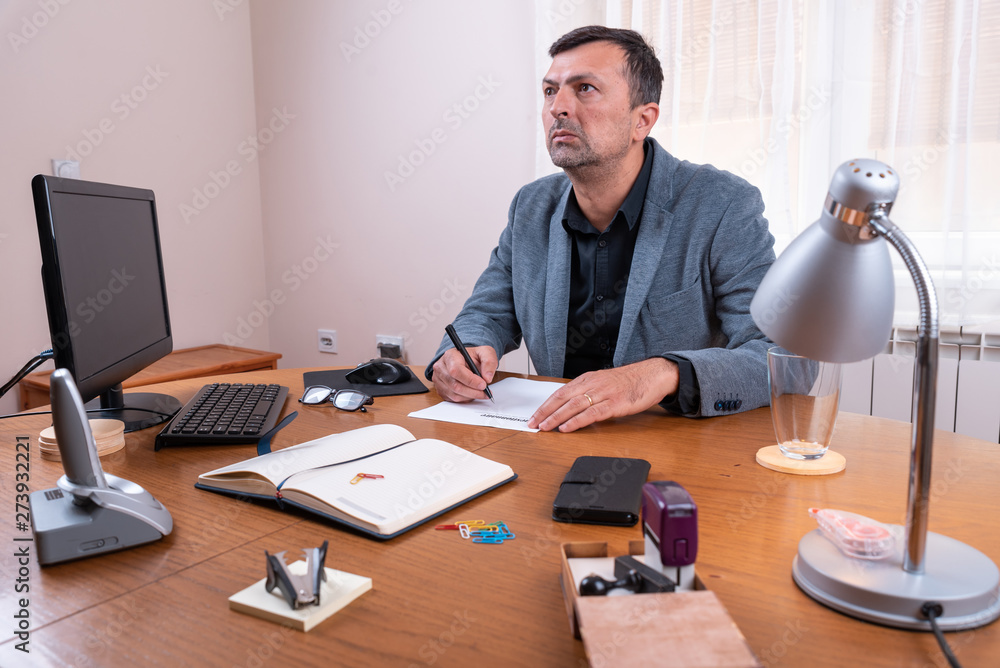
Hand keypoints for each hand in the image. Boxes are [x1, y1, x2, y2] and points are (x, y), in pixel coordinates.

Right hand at [432, 346, 497, 402]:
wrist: (466, 360)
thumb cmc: (473, 356)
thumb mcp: (485, 352)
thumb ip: (489, 362)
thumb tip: (487, 377)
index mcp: (450, 356)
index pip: (456, 370)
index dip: (470, 380)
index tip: (483, 384)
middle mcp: (441, 367)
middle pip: (455, 385)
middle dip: (473, 391)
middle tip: (485, 391)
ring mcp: (439, 379)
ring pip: (454, 394)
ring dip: (470, 396)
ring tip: (480, 392)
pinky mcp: (440, 389)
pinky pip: (453, 399)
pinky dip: (465, 399)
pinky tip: (471, 393)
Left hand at [527, 358, 678, 432]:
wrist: (653, 374)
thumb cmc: (630, 381)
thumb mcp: (604, 383)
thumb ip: (588, 392)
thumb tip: (570, 407)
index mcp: (588, 379)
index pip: (560, 392)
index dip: (545, 405)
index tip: (534, 416)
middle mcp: (592, 385)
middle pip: (562, 398)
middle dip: (545, 412)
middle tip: (533, 423)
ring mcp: (603, 394)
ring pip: (573, 406)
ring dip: (556, 418)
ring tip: (545, 427)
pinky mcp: (615, 404)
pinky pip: (592, 413)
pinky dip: (576, 421)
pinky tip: (567, 428)